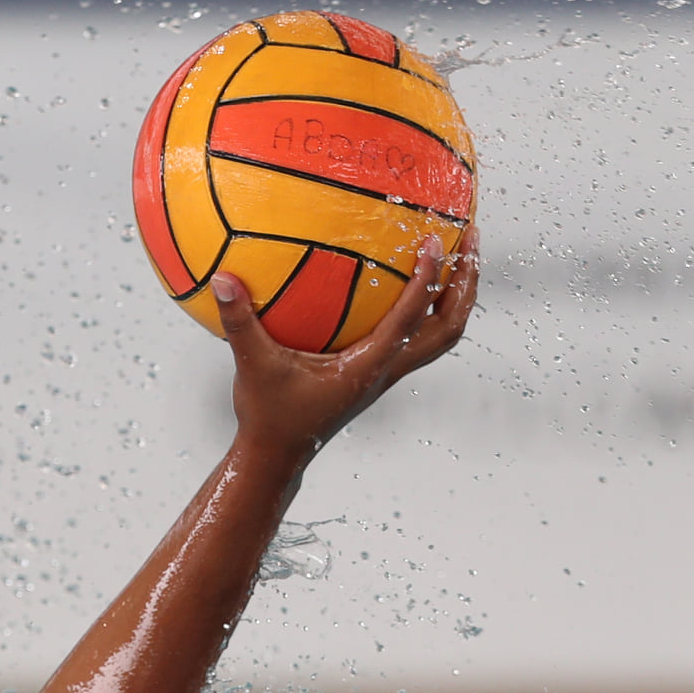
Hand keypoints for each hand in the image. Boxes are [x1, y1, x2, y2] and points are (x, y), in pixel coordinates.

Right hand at [212, 227, 479, 464]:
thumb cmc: (269, 415)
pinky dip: (428, 304)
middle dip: (466, 283)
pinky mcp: (379, 371)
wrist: (278, 455)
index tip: (435, 240)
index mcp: (369, 366)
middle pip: (449, 328)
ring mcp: (388, 372)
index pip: (410, 317)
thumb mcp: (251, 366)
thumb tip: (221, 279)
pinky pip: (417, 334)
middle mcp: (388, 370)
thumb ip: (238, 323)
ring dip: (456, 295)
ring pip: (441, 334)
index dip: (427, 278)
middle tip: (472, 237)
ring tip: (461, 251)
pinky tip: (410, 275)